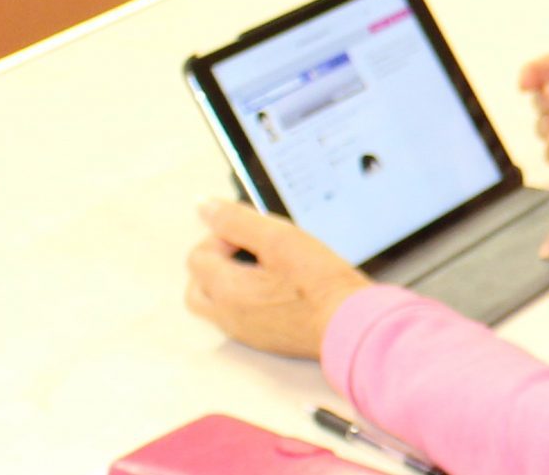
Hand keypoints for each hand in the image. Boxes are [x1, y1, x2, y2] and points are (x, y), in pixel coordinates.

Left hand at [184, 200, 370, 358]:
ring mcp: (246, 332)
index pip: (198, 256)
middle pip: (197, 286)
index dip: (221, 235)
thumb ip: (238, 221)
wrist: (350, 325)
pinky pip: (240, 316)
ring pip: (218, 303)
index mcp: (225, 290)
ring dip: (230, 280)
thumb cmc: (319, 283)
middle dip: (216, 261)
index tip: (253, 233)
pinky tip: (278, 287)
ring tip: (265, 266)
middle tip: (249, 249)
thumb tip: (204, 207)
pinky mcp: (265, 339)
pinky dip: (247, 298)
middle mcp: (228, 316)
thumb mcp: (280, 238)